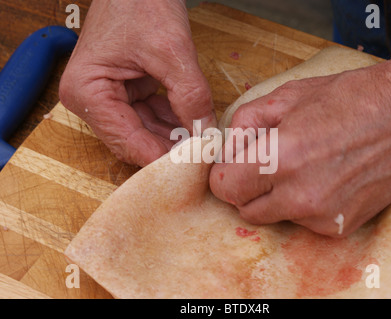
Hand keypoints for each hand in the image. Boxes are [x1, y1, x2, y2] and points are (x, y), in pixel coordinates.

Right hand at [59, 0, 215, 166]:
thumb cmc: (140, 2)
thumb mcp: (171, 50)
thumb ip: (190, 94)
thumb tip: (205, 132)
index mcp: (87, 91)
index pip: (127, 141)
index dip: (162, 157)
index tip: (193, 165)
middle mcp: (91, 99)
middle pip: (134, 141)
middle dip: (170, 148)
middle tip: (203, 157)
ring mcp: (108, 97)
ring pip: (145, 132)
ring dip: (174, 137)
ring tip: (204, 141)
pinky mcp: (125, 92)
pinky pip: (151, 116)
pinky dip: (173, 121)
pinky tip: (195, 125)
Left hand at [210, 31, 390, 236]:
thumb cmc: (351, 98)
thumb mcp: (287, 96)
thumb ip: (245, 124)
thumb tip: (228, 150)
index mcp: (281, 158)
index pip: (225, 187)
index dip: (224, 174)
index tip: (232, 165)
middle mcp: (300, 196)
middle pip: (245, 208)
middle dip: (246, 187)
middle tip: (263, 164)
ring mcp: (322, 216)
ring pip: (274, 216)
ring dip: (277, 196)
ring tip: (303, 165)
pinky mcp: (341, 227)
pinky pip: (303, 221)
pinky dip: (303, 204)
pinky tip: (323, 177)